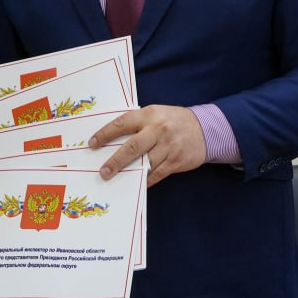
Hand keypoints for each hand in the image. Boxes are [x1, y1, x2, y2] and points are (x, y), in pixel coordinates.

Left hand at [89, 105, 206, 186]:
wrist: (205, 129)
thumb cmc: (173, 121)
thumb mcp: (156, 114)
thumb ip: (137, 123)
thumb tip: (112, 139)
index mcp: (149, 114)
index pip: (122, 123)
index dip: (105, 134)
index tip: (92, 144)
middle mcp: (158, 129)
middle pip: (132, 147)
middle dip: (115, 161)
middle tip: (103, 172)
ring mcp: (168, 146)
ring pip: (144, 163)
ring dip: (128, 173)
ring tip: (115, 179)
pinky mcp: (176, 161)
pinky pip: (156, 173)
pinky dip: (145, 180)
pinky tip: (136, 183)